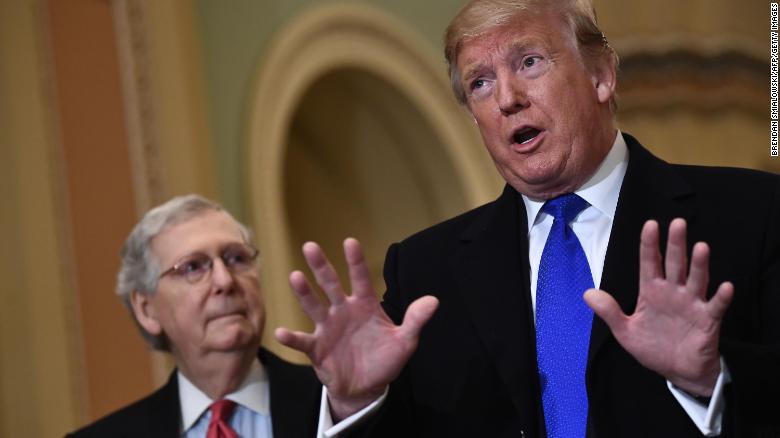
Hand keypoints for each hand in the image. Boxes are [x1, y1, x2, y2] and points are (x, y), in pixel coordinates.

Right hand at [275, 238, 438, 419]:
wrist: (367, 388)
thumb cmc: (384, 359)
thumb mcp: (405, 341)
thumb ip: (415, 320)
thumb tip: (433, 300)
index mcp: (364, 305)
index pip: (361, 279)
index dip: (356, 261)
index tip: (350, 242)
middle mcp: (343, 311)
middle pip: (330, 285)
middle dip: (321, 266)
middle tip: (310, 246)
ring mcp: (328, 328)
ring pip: (314, 306)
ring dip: (304, 293)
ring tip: (295, 277)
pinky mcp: (317, 349)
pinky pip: (302, 341)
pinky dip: (291, 337)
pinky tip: (281, 332)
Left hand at [584, 219, 732, 395]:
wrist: (677, 371)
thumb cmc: (653, 347)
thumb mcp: (625, 331)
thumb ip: (609, 312)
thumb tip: (587, 293)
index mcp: (652, 292)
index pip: (650, 263)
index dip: (649, 245)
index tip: (650, 225)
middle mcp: (673, 293)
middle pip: (675, 264)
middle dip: (675, 244)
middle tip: (677, 223)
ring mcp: (692, 304)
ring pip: (696, 279)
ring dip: (699, 264)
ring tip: (700, 247)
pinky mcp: (707, 321)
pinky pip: (715, 307)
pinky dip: (721, 297)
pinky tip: (725, 286)